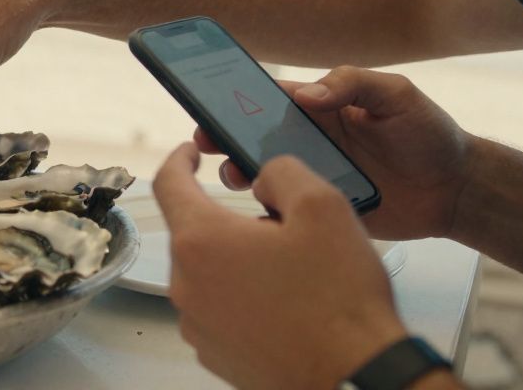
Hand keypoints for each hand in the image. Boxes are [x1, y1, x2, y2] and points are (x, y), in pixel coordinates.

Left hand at [154, 142, 407, 388]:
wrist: (355, 377)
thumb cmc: (338, 301)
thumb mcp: (322, 206)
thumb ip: (282, 172)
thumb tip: (263, 177)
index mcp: (201, 240)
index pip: (167, 183)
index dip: (178, 159)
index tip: (190, 154)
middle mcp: (187, 284)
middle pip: (195, 231)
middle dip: (231, 219)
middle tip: (280, 226)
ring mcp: (197, 324)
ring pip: (208, 271)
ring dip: (238, 260)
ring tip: (289, 271)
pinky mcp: (214, 352)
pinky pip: (218, 308)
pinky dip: (242, 297)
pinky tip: (284, 303)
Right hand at [206, 65, 474, 240]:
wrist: (457, 190)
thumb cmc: (428, 133)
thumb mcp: (396, 94)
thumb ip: (352, 84)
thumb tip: (306, 95)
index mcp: (319, 109)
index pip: (267, 98)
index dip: (235, 97)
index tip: (207, 99)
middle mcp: (309, 142)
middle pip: (253, 137)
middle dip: (223, 137)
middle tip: (206, 140)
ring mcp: (313, 177)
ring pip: (262, 174)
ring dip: (240, 172)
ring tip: (237, 175)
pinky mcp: (321, 210)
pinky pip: (285, 210)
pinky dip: (266, 210)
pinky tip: (258, 210)